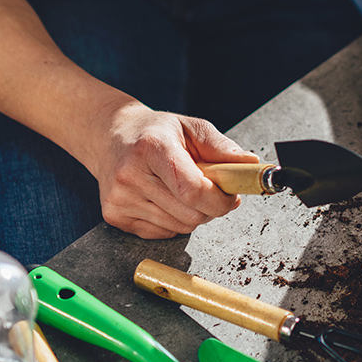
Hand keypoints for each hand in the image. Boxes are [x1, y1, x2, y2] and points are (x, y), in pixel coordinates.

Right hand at [87, 101, 258, 237]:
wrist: (110, 136)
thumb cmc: (155, 132)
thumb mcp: (191, 128)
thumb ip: (222, 148)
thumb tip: (251, 164)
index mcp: (152, 147)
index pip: (193, 189)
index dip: (220, 200)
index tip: (231, 196)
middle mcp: (130, 175)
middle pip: (190, 214)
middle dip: (210, 207)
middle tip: (209, 189)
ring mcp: (119, 198)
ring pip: (180, 228)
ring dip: (192, 214)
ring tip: (181, 190)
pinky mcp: (114, 215)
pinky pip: (162, 233)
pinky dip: (173, 221)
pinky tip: (163, 198)